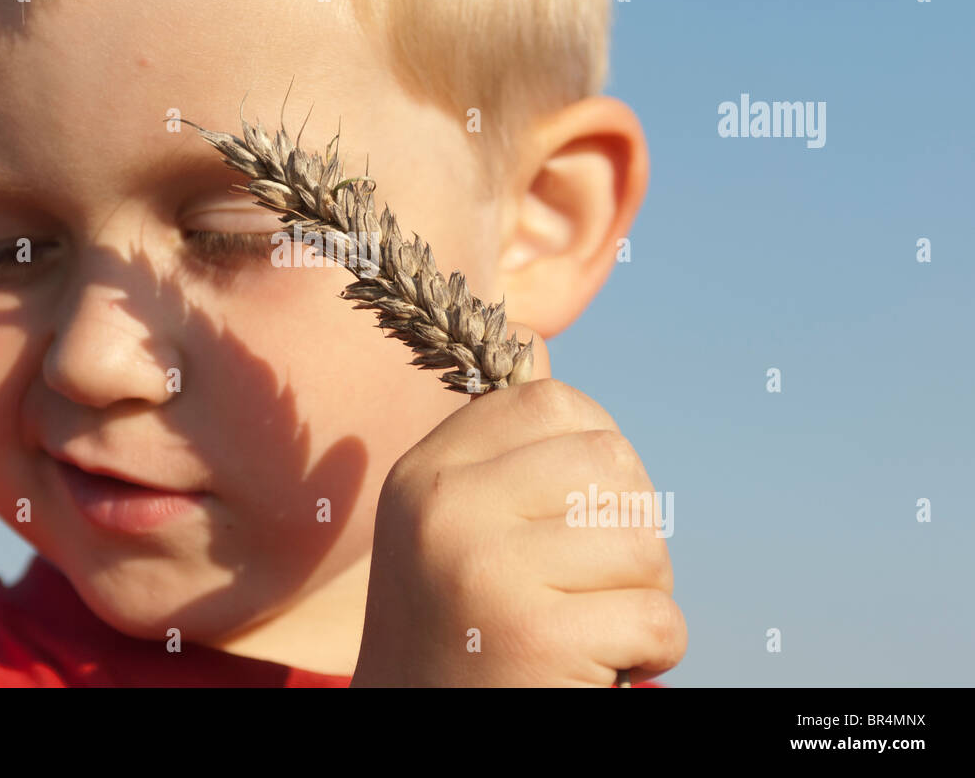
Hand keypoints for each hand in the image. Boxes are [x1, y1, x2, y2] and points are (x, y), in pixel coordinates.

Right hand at [351, 339, 685, 686]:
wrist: (417, 730)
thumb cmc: (458, 624)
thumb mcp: (449, 523)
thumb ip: (497, 449)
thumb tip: (537, 344)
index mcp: (426, 473)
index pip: (549, 401)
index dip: (595, 450)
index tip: (581, 511)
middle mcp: (444, 509)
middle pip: (611, 464)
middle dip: (629, 528)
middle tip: (594, 580)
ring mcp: (485, 569)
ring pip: (643, 544)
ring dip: (642, 595)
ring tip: (592, 625)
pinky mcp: (534, 636)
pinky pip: (657, 617)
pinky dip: (652, 651)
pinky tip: (598, 667)